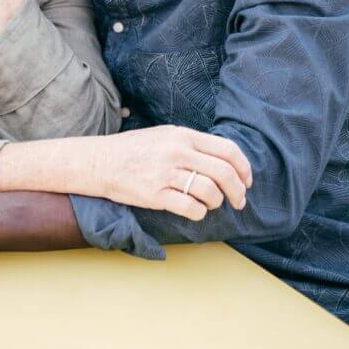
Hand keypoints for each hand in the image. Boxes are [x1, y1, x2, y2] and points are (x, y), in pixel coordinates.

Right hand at [89, 126, 252, 220]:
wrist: (100, 161)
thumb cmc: (136, 149)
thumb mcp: (166, 135)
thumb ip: (193, 145)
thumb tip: (224, 160)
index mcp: (184, 135)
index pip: (227, 149)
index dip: (243, 167)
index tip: (247, 181)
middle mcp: (177, 152)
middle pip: (223, 172)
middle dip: (238, 191)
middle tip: (239, 201)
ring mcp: (166, 174)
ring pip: (210, 191)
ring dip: (216, 202)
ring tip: (210, 204)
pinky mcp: (155, 195)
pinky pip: (190, 208)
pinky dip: (199, 213)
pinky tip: (196, 211)